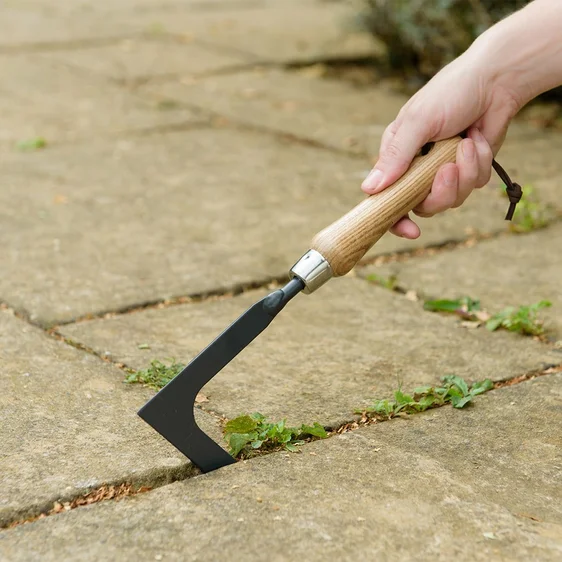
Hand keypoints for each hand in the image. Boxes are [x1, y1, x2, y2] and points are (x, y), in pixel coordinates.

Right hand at [361, 48, 522, 238]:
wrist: (496, 80)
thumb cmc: (450, 93)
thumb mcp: (418, 122)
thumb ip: (395, 157)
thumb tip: (369, 189)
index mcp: (397, 157)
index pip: (387, 198)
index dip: (395, 219)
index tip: (410, 230)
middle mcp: (417, 169)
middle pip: (423, 206)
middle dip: (440, 192)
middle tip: (447, 169)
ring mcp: (444, 172)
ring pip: (451, 199)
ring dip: (463, 173)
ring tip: (466, 144)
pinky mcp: (468, 170)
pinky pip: (473, 185)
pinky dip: (478, 163)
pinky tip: (477, 139)